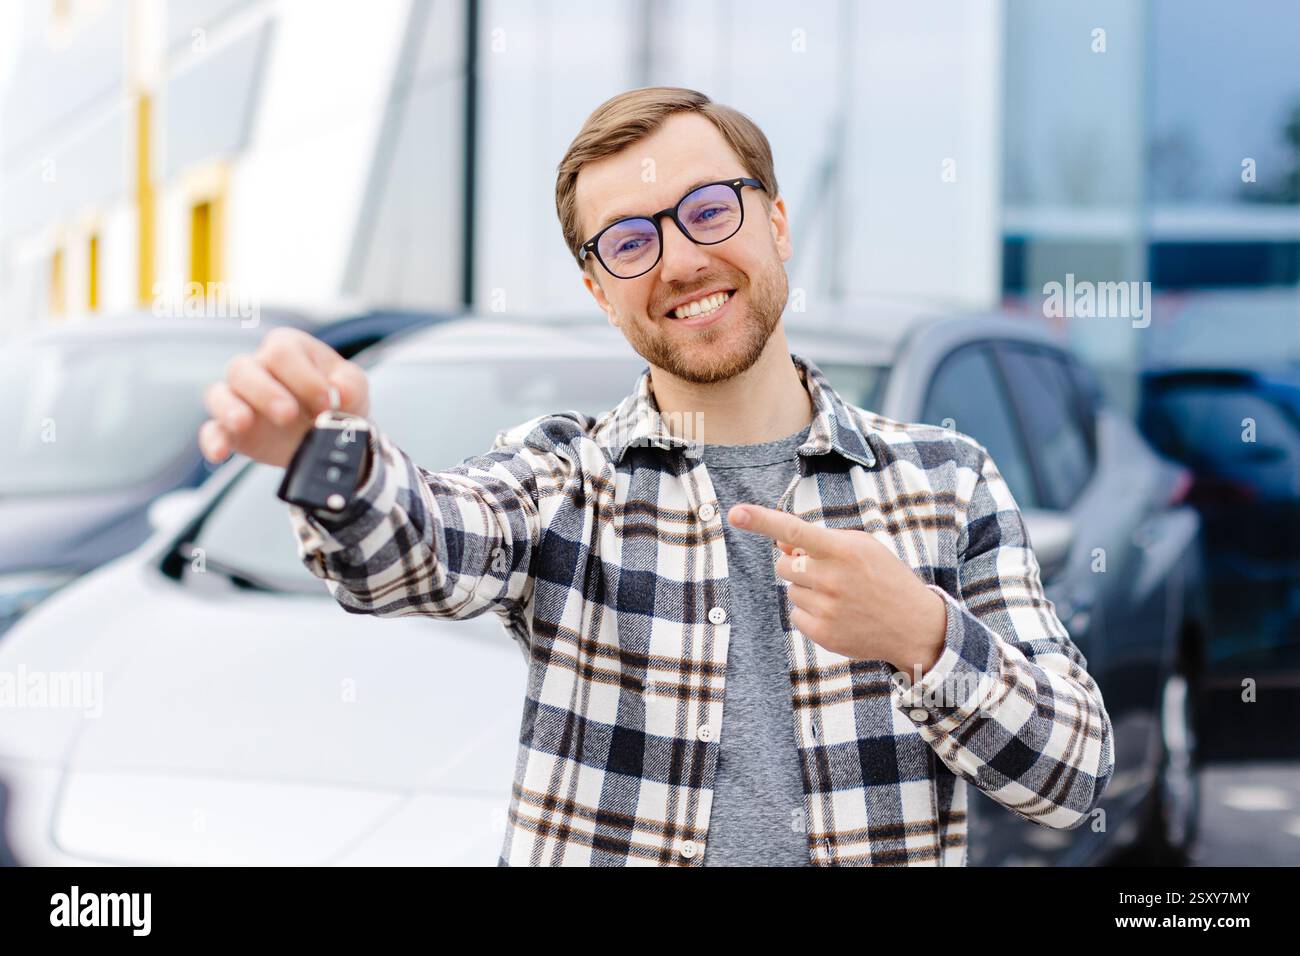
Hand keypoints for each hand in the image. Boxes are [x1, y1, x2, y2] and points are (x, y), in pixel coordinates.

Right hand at [199, 327, 369, 467]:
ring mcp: (240, 398)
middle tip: (289, 415)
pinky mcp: (231, 430)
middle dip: (266, 393)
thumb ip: (350, 385)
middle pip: (244, 368)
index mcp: (287, 348)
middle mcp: (257, 367)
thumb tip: (340, 391)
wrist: (331, 432)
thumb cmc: (338, 398)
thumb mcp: (353, 387)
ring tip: (244, 423)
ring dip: (230, 409)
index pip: (282, 353)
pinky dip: (213, 441)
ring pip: (219, 394)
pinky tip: (220, 453)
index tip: (326, 405)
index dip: (303, 379)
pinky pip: (211, 430)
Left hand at [728, 503, 947, 676]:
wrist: (914, 625)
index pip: (795, 531)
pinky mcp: (823, 633)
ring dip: (807, 590)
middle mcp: (832, 578)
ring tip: (840, 596)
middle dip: (797, 565)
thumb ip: (821, 541)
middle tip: (827, 573)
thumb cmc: (883, 578)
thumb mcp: (862, 548)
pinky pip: (795, 614)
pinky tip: (838, 614)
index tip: (736, 512)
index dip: (763, 520)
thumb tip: (780, 544)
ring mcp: (827, 609)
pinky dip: (810, 612)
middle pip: (783, 564)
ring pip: (790, 590)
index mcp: (844, 550)